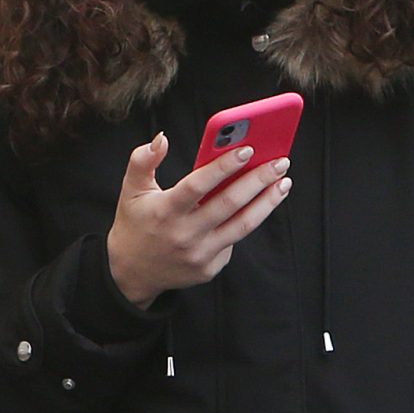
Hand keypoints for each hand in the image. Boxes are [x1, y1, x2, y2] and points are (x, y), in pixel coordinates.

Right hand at [104, 134, 292, 308]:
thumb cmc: (135, 224)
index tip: (247, 149)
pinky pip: (233, 242)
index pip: (198, 185)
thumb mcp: (130, 191)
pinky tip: (256, 207)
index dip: (223, 167)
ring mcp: (198, 255)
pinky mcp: (209, 268)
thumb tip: (162, 139)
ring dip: (267, 202)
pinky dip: (245, 222)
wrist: (131, 273)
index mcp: (165, 211)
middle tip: (280, 162)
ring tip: (283, 183)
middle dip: (258, 180)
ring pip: (242, 225)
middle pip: (229, 204)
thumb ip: (142, 161)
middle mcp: (184, 235)